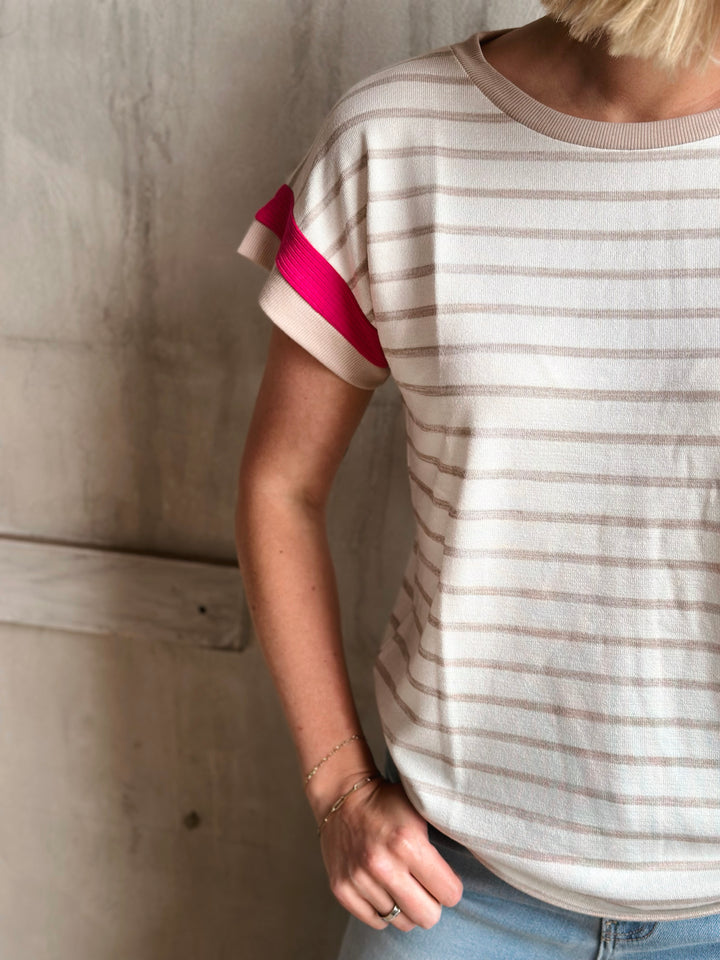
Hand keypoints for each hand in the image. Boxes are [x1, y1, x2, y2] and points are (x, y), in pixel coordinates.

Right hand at [318, 777, 463, 931]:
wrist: (342, 796)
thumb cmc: (387, 803)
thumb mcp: (420, 811)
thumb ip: (441, 841)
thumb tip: (462, 874)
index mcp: (408, 842)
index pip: (450, 894)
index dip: (451, 888)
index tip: (445, 880)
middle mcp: (382, 865)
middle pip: (427, 917)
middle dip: (432, 904)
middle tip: (426, 888)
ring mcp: (359, 879)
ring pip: (401, 922)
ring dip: (406, 907)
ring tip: (402, 884)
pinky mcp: (341, 889)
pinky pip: (376, 922)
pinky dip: (384, 910)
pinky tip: (384, 889)